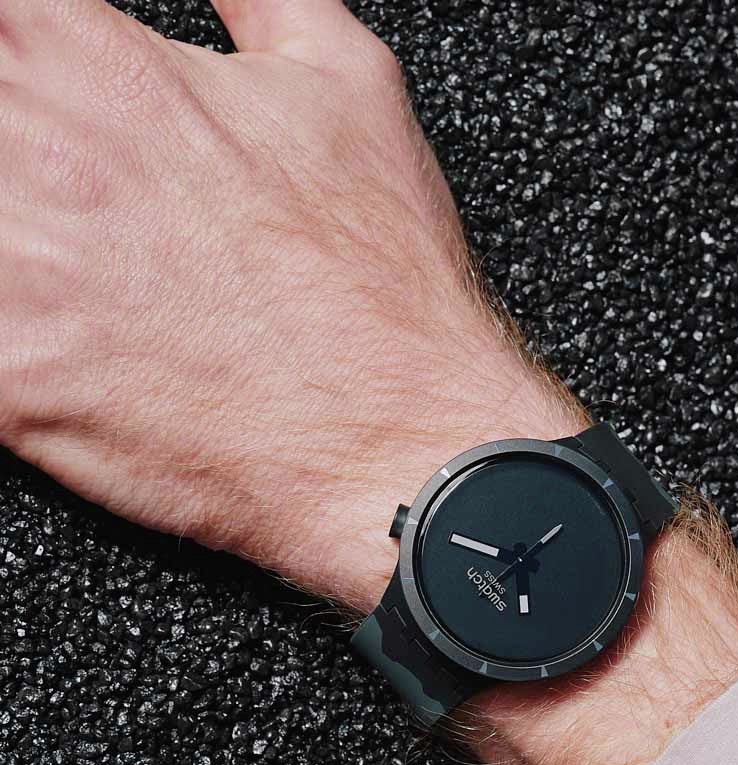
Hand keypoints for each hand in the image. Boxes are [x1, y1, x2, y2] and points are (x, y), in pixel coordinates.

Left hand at [0, 0, 579, 611]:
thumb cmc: (385, 281)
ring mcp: (6, 274)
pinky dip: (8, 344)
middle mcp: (30, 151)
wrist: (402, 438)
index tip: (40, 102)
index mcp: (92, 58)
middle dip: (16, 157)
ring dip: (9, 250)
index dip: (19, 65)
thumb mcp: (348, 84)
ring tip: (78, 273)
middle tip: (73, 205)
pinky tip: (59, 346)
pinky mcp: (12, 383)